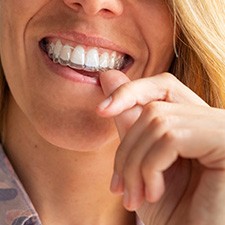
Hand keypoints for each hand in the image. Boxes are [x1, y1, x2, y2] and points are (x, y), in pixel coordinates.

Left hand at [97, 70, 224, 224]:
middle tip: (119, 186)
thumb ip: (128, 118)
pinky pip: (170, 137)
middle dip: (126, 148)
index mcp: (194, 122)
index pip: (162, 86)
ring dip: (135, 164)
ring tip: (134, 196)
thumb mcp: (141, 161)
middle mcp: (211, 119)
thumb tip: (108, 75)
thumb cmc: (170, 209)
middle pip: (153, 108)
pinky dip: (150, 168)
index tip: (102, 109)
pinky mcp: (223, 140)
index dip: (131, 91)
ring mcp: (220, 128)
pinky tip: (153, 193)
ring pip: (157, 122)